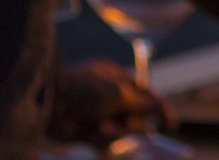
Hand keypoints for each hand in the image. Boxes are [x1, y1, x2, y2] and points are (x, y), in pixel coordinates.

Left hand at [47, 58, 176, 148]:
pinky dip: (101, 139)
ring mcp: (99, 113)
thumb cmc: (82, 91)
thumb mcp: (116, 93)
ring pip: (122, 130)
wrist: (48, 107)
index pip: (146, 92)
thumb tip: (158, 105)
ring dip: (115, 132)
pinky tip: (90, 134)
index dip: (160, 108)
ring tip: (101, 127)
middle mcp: (109, 95)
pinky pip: (106, 140)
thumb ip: (140, 101)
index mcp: (116, 77)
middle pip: (136, 114)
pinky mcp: (88, 131)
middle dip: (133, 123)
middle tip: (126, 125)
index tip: (171, 123)